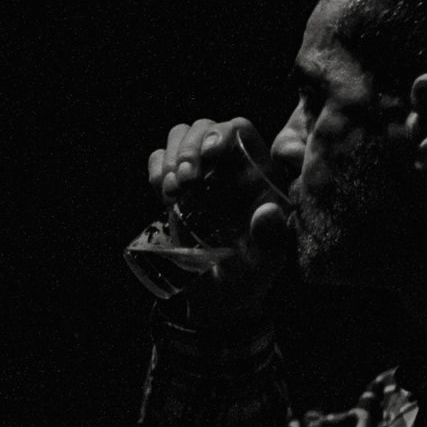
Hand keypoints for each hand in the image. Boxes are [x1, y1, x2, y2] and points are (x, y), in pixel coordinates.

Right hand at [146, 117, 290, 323]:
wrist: (217, 298)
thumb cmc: (249, 279)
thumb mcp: (264, 266)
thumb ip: (270, 242)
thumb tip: (269, 212)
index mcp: (258, 177)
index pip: (240, 132)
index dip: (222, 133)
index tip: (209, 157)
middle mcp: (229, 170)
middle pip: (205, 127)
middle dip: (189, 147)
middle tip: (185, 184)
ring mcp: (200, 176)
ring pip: (180, 136)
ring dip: (171, 156)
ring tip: (174, 192)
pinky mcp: (175, 188)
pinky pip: (159, 158)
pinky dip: (156, 167)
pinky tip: (162, 192)